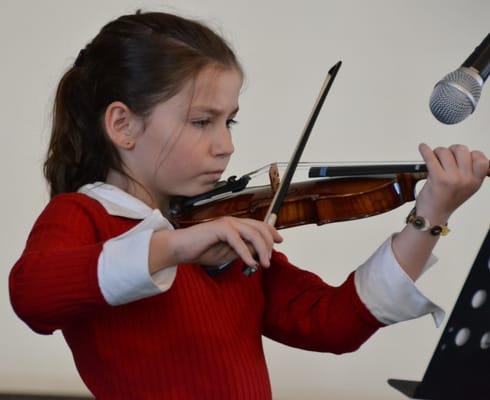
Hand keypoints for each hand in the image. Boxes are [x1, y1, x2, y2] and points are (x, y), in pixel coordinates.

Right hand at [168, 216, 282, 268]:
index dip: (271, 232)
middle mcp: (233, 222)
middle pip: (260, 228)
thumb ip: (244, 250)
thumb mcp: (228, 254)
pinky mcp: (219, 229)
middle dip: (268, 244)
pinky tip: (250, 263)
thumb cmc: (202, 250)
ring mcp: (227, 224)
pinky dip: (246, 253)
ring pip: (253, 233)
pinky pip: (238, 241)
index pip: (259, 225)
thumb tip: (260, 251)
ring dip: (261, 249)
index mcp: (236, 226)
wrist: (180, 249)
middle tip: (269, 261)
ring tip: (263, 264)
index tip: (279, 241)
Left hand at [415, 143, 487, 222]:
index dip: (471, 154)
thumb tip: (468, 153)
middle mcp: (467, 180)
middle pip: (461, 150)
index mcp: (476, 181)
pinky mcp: (438, 178)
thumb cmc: (446, 200)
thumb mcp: (467, 188)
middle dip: (451, 150)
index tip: (462, 157)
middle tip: (444, 157)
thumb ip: (470, 172)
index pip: (481, 159)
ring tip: (434, 160)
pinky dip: (425, 150)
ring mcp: (453, 179)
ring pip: (445, 151)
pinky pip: (431, 158)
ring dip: (438, 152)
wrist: (433, 215)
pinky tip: (422, 147)